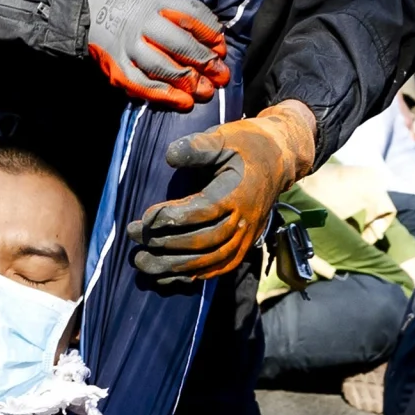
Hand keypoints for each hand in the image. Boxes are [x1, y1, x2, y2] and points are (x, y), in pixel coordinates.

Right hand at [83, 0, 231, 106]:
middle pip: (178, 43)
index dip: (211, 34)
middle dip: (204, 62)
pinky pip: (141, 84)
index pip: (191, 15)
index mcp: (157, 2)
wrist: (94, 6)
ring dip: (187, 81)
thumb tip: (217, 45)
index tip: (222, 51)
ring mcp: (128, 45)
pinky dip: (164, 95)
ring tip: (205, 91)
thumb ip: (187, 18)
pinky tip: (183, 102)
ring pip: (160, 66)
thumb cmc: (139, 8)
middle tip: (220, 76)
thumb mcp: (161, 1)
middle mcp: (142, 22)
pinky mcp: (117, 66)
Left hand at [130, 99, 319, 280]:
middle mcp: (244, 219)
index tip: (145, 218)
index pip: (203, 211)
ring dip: (175, 266)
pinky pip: (221, 267)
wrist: (280, 159)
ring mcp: (246, 235)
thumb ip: (197, 146)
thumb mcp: (224, 137)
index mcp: (238, 193)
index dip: (172, 218)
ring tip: (143, 263)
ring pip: (211, 260)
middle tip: (135, 238)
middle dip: (166, 244)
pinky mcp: (245, 244)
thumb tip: (169, 156)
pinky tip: (169, 277)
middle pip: (204, 241)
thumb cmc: (247, 145)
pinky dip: (195, 275)